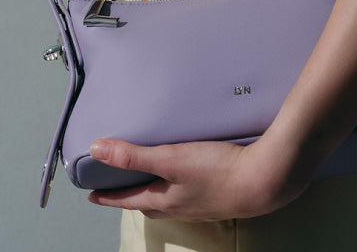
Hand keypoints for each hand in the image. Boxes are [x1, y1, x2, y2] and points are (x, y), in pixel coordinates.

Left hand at [85, 138, 308, 221]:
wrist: (264, 181)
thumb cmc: (217, 171)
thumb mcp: (171, 158)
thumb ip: (134, 155)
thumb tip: (97, 150)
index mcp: (165, 199)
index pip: (128, 199)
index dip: (108, 196)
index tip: (92, 195)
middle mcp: (181, 206)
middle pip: (149, 203)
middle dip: (132, 195)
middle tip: (119, 187)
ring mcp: (201, 204)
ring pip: (170, 201)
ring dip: (157, 191)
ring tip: (152, 179)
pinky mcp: (219, 194)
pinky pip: (190, 194)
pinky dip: (180, 187)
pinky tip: (189, 177)